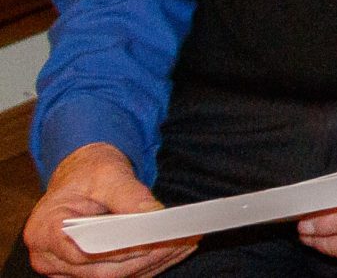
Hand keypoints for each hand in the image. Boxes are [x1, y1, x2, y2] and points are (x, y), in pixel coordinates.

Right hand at [21, 144, 193, 277]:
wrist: (81, 179)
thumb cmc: (88, 174)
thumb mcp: (107, 173)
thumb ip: (128, 195)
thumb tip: (155, 215)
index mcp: (44, 229)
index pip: (81, 251)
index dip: (118, 250)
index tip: (151, 240)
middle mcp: (49, 258)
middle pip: (101, 270)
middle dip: (146, 258)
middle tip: (182, 241)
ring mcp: (66, 270)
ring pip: (114, 276)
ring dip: (154, 263)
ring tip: (187, 244)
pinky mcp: (87, 272)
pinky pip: (120, 274)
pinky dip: (149, 264)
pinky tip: (176, 250)